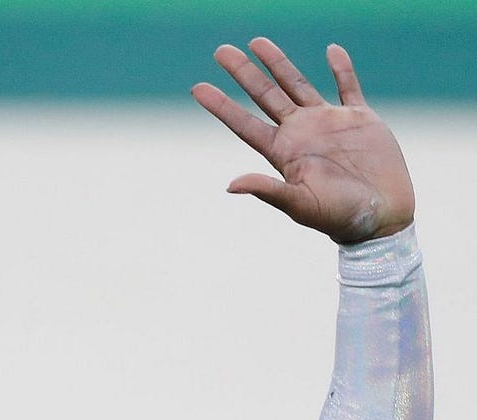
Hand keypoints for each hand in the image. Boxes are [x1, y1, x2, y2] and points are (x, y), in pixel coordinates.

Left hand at [191, 39, 413, 243]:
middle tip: (221, 50)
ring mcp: (328, 124)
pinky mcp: (360, 119)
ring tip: (256, 41)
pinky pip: (348, 87)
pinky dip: (341, 68)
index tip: (197, 87)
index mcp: (283, 153)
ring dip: (278, 63)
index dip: (221, 105)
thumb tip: (230, 185)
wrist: (382, 217)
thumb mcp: (299, 205)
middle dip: (243, 73)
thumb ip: (268, 190)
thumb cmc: (338, 218)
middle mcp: (300, 134)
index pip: (243, 124)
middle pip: (265, 96)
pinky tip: (330, 50)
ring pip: (297, 85)